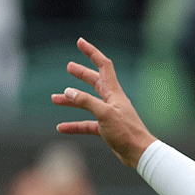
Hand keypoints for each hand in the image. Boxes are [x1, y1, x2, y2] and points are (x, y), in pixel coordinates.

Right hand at [53, 38, 156, 168]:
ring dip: (72, 100)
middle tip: (69, 67)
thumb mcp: (104, 114)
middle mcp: (112, 101)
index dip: (92, 53)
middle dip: (82, 74)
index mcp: (114, 92)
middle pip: (96, 82)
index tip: (80, 42)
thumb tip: (68, 91)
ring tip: (54, 98)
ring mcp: (109, 114)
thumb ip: (86, 101)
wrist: (139, 153)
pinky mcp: (107, 128)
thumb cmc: (125, 132)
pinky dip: (75, 125)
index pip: (104, 66)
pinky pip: (87, 124)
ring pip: (88, 103)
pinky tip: (61, 128)